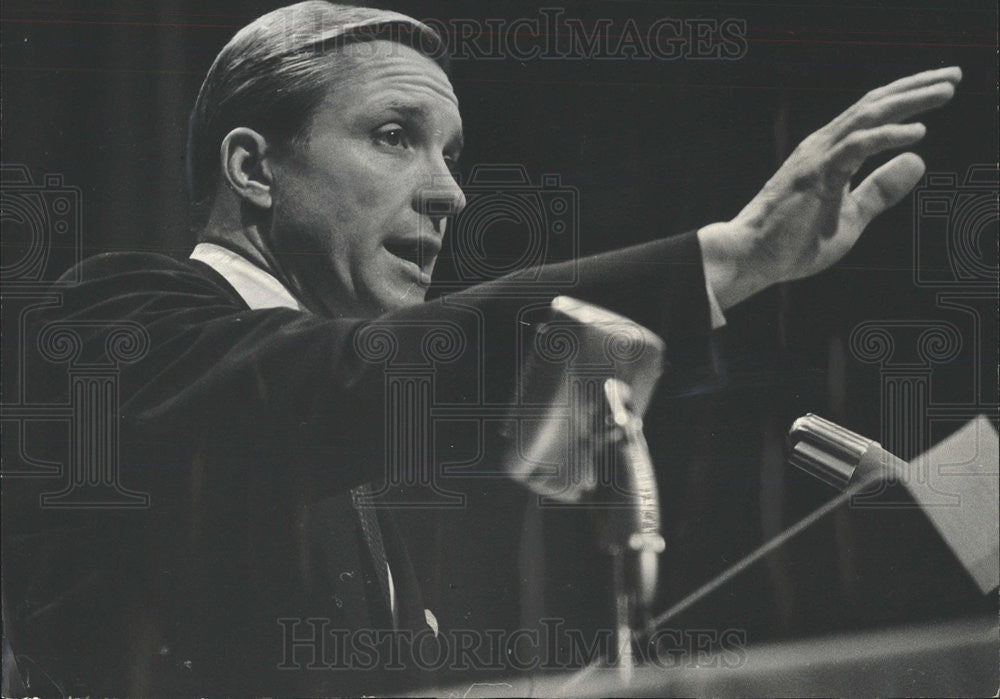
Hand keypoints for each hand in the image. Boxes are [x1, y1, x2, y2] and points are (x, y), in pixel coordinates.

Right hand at [699, 66, 961, 310]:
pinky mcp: (815, 176)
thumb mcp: (850, 217)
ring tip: (945, 92)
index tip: (940, 88)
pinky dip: (888, 136)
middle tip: (954, 76)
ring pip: (867, 117)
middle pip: (873, 105)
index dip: (907, 98)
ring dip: (909, 102)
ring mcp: (817, 158)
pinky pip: (856, 147)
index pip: (872, 115)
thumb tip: (918, 161)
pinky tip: (917, 133)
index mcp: (828, 154)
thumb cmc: (791, 243)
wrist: (749, 258)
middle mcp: (822, 146)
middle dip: (915, 88)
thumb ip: (880, 191)